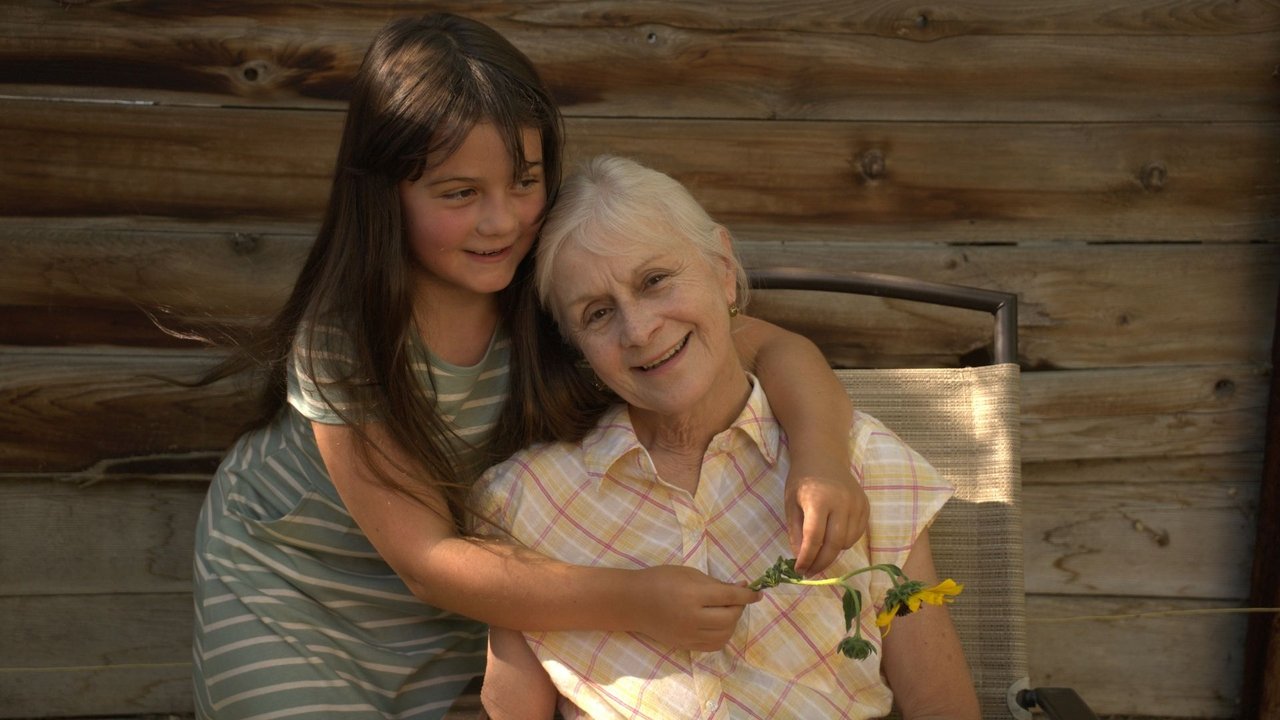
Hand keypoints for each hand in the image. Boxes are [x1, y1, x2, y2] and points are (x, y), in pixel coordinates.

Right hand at [631, 565, 759, 651]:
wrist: (633, 602)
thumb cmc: (660, 580)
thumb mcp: (688, 574)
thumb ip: (715, 583)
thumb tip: (741, 588)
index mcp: (693, 595)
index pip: (729, 597)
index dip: (747, 595)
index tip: (757, 593)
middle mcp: (693, 617)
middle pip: (730, 618)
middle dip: (739, 607)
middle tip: (736, 599)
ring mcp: (689, 635)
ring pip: (724, 634)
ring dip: (732, 623)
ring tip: (726, 611)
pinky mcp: (685, 645)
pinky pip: (713, 645)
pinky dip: (723, 635)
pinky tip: (718, 624)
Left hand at [785, 469, 869, 576]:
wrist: (824, 457)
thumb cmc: (802, 480)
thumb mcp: (790, 503)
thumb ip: (795, 531)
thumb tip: (801, 558)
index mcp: (819, 500)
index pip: (814, 537)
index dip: (807, 557)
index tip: (799, 570)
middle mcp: (841, 502)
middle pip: (834, 544)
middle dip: (821, 563)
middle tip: (810, 572)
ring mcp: (857, 504)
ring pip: (847, 542)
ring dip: (832, 552)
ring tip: (819, 551)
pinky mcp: (866, 506)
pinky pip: (857, 534)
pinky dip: (844, 542)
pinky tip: (833, 538)